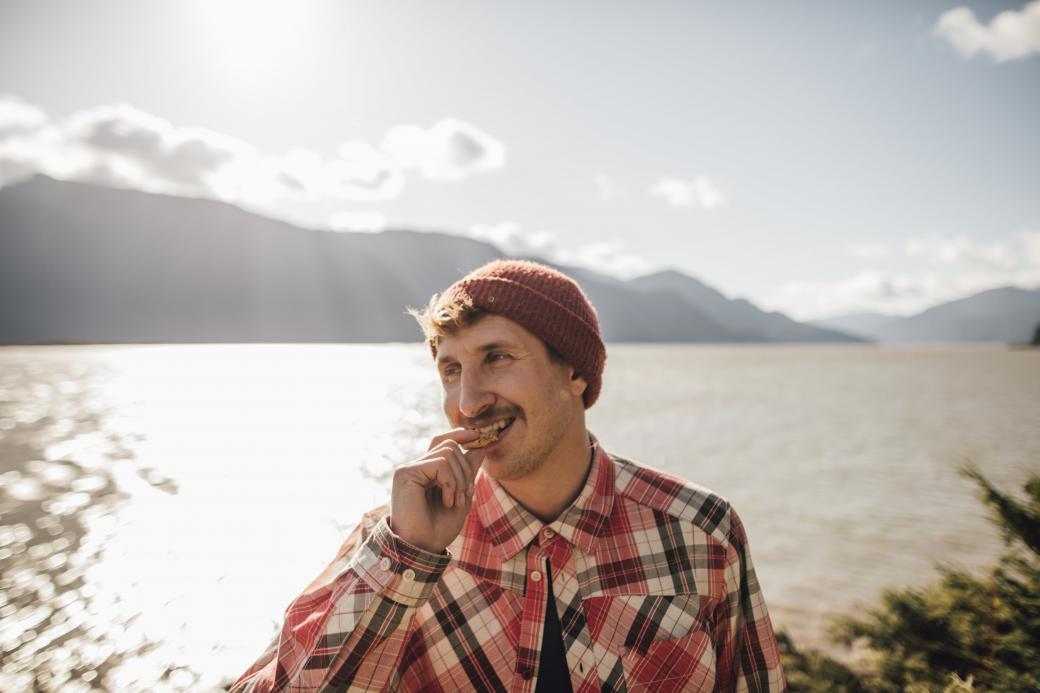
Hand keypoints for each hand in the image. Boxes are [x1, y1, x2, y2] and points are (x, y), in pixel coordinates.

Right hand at [389, 428, 485, 552]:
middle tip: (466, 495)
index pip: (443, 442)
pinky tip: (447, 501)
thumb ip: (468, 471)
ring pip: (448, 452)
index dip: (461, 435)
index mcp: (426, 472)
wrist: (424, 548)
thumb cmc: (439, 528)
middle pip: (450, 446)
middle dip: (466, 470)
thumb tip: (481, 446)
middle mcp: (415, 467)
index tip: (481, 437)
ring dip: (460, 479)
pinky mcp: (406, 473)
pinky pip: (440, 464)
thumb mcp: (461, 496)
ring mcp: (409, 469)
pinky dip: (451, 482)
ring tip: (455, 502)